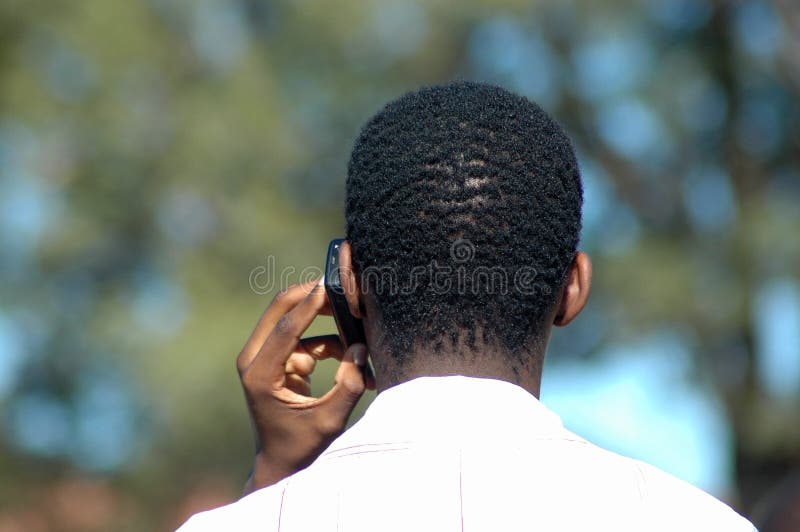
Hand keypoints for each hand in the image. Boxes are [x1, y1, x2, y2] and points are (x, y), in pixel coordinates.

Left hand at [236, 278, 373, 493]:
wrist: (281, 463)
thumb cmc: (301, 447)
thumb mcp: (328, 421)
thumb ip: (347, 387)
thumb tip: (361, 349)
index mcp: (259, 375)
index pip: (285, 329)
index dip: (309, 306)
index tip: (330, 286)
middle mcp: (255, 360)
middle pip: (280, 310)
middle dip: (311, 296)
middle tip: (342, 287)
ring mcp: (265, 357)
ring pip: (296, 320)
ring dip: (328, 325)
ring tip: (360, 335)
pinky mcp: (278, 359)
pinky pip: (306, 338)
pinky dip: (330, 345)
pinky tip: (354, 359)